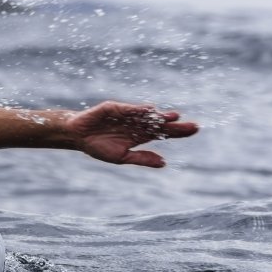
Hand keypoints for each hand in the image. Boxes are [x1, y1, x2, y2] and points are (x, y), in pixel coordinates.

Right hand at [65, 101, 198, 167]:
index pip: (164, 133)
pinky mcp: (114, 108)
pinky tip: (150, 110)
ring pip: (147, 116)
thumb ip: (141, 158)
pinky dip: (139, 110)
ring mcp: (127, 115)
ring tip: (174, 118)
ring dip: (160, 117)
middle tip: (194, 126)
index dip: (179, 132)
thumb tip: (163, 163)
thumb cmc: (99, 147)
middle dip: (176, 125)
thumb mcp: (121, 157)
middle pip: (160, 124)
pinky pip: (129, 109)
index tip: (194, 130)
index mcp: (140, 136)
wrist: (78, 137)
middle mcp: (137, 124)